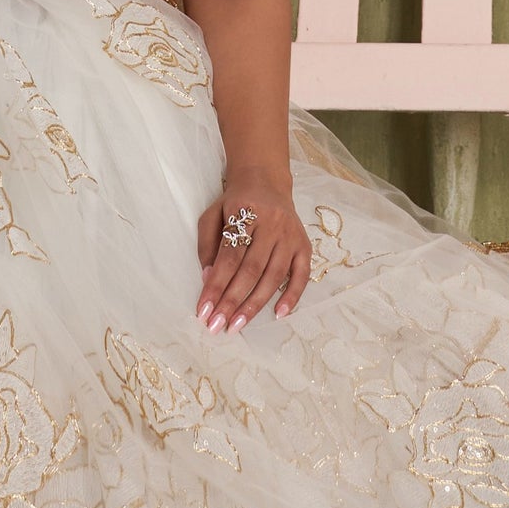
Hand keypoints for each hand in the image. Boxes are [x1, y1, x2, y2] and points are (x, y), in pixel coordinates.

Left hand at [195, 178, 309, 331]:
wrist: (266, 182)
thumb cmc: (235, 203)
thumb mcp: (212, 215)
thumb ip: (207, 245)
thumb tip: (208, 279)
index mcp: (246, 213)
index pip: (229, 256)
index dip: (216, 285)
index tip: (204, 309)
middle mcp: (272, 225)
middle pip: (251, 270)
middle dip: (232, 301)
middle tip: (217, 325)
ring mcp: (291, 236)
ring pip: (274, 276)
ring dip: (255, 304)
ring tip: (237, 325)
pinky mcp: (304, 245)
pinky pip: (302, 275)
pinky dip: (292, 296)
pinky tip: (279, 315)